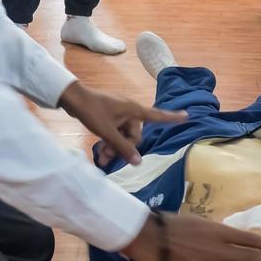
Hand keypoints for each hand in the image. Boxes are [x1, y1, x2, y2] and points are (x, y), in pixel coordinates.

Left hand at [59, 81, 184, 165]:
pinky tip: (101, 151)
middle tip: (108, 156)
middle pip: (135, 134)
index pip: (158, 115)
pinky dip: (110, 141)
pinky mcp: (109, 116)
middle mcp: (129, 110)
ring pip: (123, 135)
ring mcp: (119, 113)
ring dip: (115, 147)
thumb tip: (139, 162)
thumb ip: (124, 147)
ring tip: (102, 156)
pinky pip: (115, 131)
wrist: (73, 98)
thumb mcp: (108, 132)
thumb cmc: (92, 111)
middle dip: (124, 147)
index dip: (172, 118)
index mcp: (134, 110)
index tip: (187, 115)